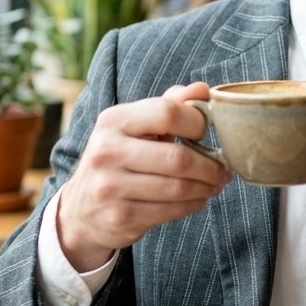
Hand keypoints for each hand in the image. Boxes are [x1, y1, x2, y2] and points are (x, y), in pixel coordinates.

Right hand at [56, 82, 231, 271]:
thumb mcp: (135, 127)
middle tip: (224, 169)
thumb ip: (168, 105)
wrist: (82, 210)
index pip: (167, 112)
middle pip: (178, 158)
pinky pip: (171, 211)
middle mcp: (107, 151)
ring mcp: (111, 186)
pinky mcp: (120, 216)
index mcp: (113, 120)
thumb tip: (202, 88)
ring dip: (206, 187)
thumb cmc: (119, 159)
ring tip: (216, 184)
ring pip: (178, 188)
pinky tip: (199, 198)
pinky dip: (193, 204)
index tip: (206, 132)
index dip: (196, 122)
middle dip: (211, 166)